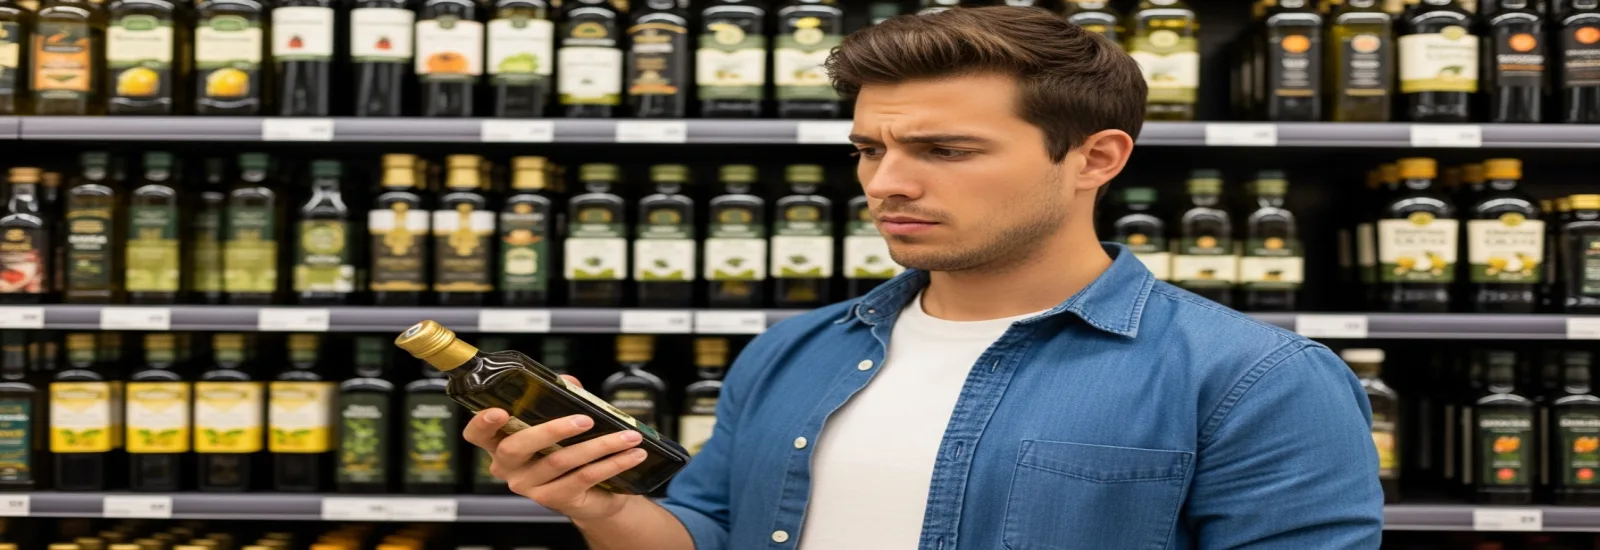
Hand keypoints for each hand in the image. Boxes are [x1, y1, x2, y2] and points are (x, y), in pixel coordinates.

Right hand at [463, 375, 649, 521]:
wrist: (594, 494)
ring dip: (601, 445)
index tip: (498, 411)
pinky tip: (631, 454)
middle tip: (584, 419)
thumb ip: (562, 397)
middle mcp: (510, 468)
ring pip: (561, 461)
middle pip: (518, 447)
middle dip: (552, 430)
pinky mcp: (555, 499)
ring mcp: (530, 486)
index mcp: (501, 443)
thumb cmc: (570, 450)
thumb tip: (568, 382)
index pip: (477, 435)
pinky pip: (584, 477)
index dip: (482, 423)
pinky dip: (612, 463)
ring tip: (628, 436)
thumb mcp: (563, 420)